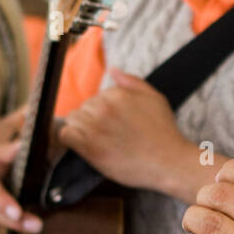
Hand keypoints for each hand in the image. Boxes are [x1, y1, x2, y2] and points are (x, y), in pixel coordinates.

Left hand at [57, 68, 199, 193]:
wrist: (168, 162)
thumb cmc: (164, 133)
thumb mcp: (155, 99)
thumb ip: (132, 82)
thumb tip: (112, 70)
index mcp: (118, 94)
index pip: (97, 96)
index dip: (104, 110)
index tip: (115, 124)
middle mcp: (105, 107)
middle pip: (83, 107)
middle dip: (93, 119)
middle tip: (109, 134)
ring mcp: (95, 127)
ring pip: (72, 119)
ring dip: (81, 129)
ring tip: (99, 140)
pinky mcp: (89, 146)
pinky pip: (65, 135)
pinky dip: (71, 139)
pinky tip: (85, 146)